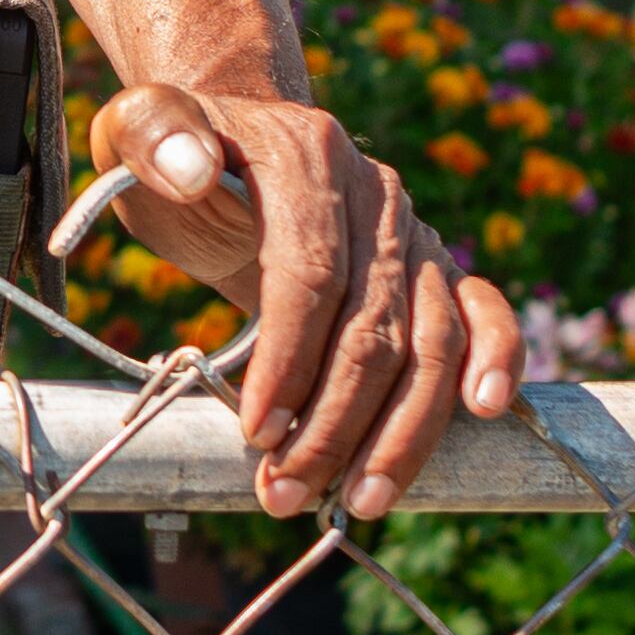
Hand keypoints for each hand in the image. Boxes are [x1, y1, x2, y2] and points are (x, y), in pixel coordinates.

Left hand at [79, 79, 521, 523]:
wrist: (234, 141)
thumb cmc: (175, 156)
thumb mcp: (138, 132)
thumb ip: (152, 137)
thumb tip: (192, 171)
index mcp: (309, 158)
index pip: (310, 274)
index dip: (289, 359)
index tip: (256, 431)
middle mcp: (377, 193)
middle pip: (375, 324)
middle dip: (335, 424)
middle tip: (286, 493)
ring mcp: (413, 233)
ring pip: (432, 340)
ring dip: (401, 431)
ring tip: (358, 502)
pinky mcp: (436, 267)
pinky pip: (483, 314)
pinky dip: (496, 359)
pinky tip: (486, 413)